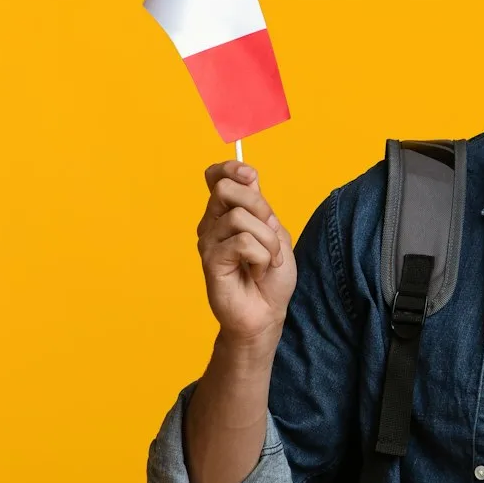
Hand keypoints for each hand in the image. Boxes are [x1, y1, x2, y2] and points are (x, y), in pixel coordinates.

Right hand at [195, 160, 296, 344]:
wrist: (266, 313)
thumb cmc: (270, 277)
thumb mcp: (275, 234)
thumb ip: (261, 207)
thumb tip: (249, 177)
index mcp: (226, 213)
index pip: (216, 176)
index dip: (232, 168)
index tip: (250, 177)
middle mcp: (212, 223)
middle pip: (225, 188)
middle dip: (258, 206)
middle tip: (269, 232)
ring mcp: (208, 241)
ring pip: (239, 217)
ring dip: (267, 240)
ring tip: (267, 261)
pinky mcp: (210, 260)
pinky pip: (242, 242)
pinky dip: (261, 257)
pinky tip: (258, 272)